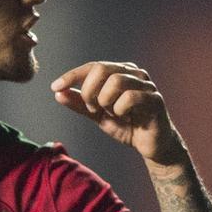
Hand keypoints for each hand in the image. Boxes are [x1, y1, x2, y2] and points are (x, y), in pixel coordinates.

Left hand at [51, 61, 186, 163]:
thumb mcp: (98, 115)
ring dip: (105, 101)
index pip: (93, 66)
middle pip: (102, 69)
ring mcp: (146, 85)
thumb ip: (80, 104)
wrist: (152, 146)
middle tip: (93, 109)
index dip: (73, 75)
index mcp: (121, 72)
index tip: (55, 87)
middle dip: (89, 91)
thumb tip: (58, 93)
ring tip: (111, 113)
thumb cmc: (128, 126)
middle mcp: (134, 73)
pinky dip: (120, 109)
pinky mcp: (155, 100)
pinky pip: (130, 97)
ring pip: (116, 81)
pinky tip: (124, 117)